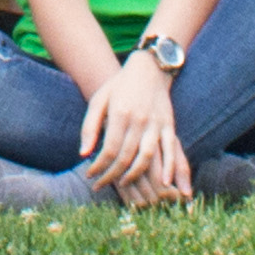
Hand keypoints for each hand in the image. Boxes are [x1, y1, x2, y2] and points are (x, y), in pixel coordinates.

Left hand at [83, 56, 190, 205]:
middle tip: (100, 185)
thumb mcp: (99, 100)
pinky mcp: (169, 125)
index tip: (90, 175)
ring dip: (134, 175)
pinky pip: (171, 149)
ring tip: (122, 184)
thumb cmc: (119, 86)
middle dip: (111, 176)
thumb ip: (90, 126)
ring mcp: (156, 123)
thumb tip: (83, 154)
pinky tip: (165, 182)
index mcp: (120, 114)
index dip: (99, 166)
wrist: (149, 69)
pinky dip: (169, 167)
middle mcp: (139, 120)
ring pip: (146, 157)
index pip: (109, 149)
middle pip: (125, 157)